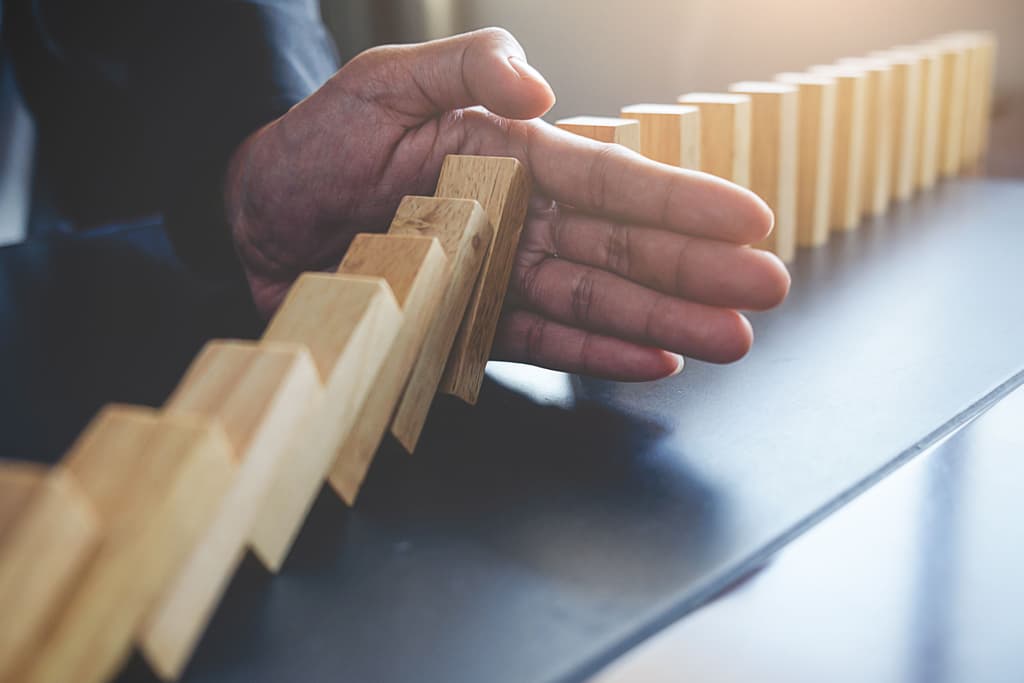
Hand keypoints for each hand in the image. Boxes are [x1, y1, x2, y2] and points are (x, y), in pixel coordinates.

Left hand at [225, 28, 789, 381]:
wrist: (252, 218)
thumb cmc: (314, 145)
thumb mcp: (381, 83)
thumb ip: (466, 71)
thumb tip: (547, 92)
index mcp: (507, 154)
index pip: (608, 178)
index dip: (680, 200)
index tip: (748, 219)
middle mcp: (516, 217)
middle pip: (619, 246)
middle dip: (695, 269)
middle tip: (766, 290)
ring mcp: (497, 276)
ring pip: (594, 300)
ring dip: (663, 321)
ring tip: (729, 339)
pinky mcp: (467, 325)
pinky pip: (540, 342)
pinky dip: (594, 353)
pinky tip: (652, 363)